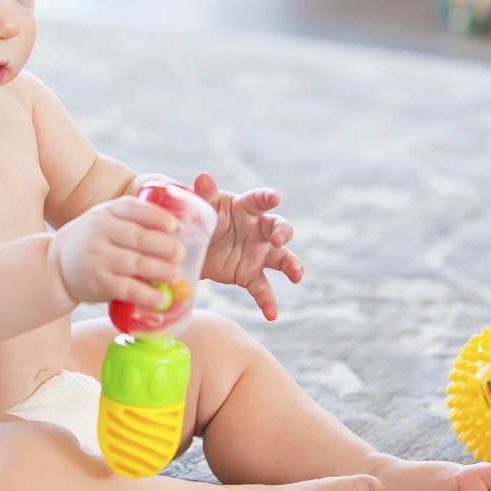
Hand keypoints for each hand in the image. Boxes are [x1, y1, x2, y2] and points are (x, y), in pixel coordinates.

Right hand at [52, 197, 182, 308]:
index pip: (132, 208)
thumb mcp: (105, 220)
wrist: (54, 266)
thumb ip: (133, 220)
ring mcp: (98, 258)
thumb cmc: (92, 241)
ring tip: (177, 275)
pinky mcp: (98, 283)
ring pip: (133, 263)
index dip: (156, 216)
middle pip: (137, 237)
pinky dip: (146, 295)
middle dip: (163, 245)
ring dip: (159, 270)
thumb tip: (178, 226)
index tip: (175, 225)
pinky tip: (161, 299)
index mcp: (107, 212)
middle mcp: (100, 232)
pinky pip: (126, 289)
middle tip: (181, 253)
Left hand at [192, 172, 303, 320]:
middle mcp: (259, 230)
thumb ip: (206, 195)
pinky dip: (268, 301)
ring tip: (296, 275)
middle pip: (279, 228)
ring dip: (292, 265)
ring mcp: (259, 254)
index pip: (260, 200)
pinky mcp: (251, 275)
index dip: (267, 198)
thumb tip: (202, 176)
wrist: (195, 247)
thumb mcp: (204, 208)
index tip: (273, 197)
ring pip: (283, 258)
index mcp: (246, 208)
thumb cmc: (205, 219)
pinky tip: (271, 314)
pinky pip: (263, 289)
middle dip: (283, 232)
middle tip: (278, 238)